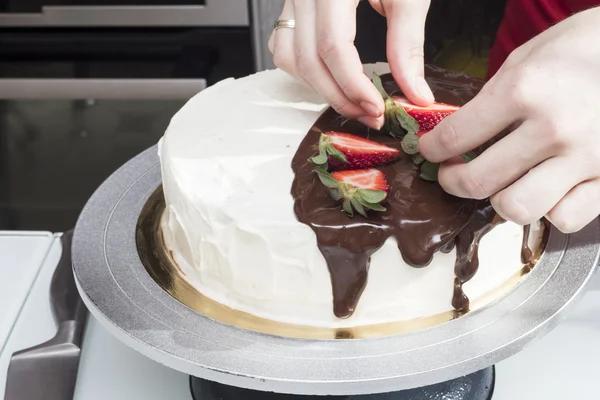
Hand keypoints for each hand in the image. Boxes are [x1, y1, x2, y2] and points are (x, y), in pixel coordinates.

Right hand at [268, 0, 433, 129]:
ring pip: (290, 58)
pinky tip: (328, 77)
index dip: (354, 85)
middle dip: (340, 96)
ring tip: (351, 100)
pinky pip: (283, 46)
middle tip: (369, 114)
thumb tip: (415, 92)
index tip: (377, 108)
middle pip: (309, 60)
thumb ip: (408, 44)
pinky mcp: (292, 4)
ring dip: (319, 88)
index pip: (333, 47)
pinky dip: (302, 69)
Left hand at [419, 7, 599, 232]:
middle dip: (452, 181)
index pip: (455, 136)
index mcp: (524, 89)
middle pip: (478, 182)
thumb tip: (457, 136)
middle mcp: (553, 128)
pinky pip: (565, 218)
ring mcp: (585, 157)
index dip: (432, 149)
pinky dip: (549, 209)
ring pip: (517, 209)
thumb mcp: (526, 59)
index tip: (429, 150)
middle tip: (451, 174)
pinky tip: (547, 188)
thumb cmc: (581, 49)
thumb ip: (490, 100)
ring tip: (500, 183)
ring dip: (499, 200)